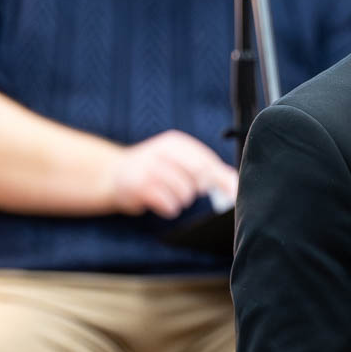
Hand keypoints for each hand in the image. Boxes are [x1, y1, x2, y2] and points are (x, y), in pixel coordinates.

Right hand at [108, 130, 238, 218]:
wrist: (114, 175)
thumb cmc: (156, 170)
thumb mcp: (179, 162)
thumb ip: (209, 170)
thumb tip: (235, 184)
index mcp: (175, 143)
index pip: (207, 160)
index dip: (222, 178)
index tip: (232, 192)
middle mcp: (162, 152)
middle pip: (199, 174)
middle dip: (201, 188)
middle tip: (193, 191)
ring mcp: (148, 168)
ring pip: (184, 192)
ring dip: (182, 200)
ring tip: (171, 196)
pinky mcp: (139, 187)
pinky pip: (168, 204)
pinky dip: (170, 208)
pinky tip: (163, 204)